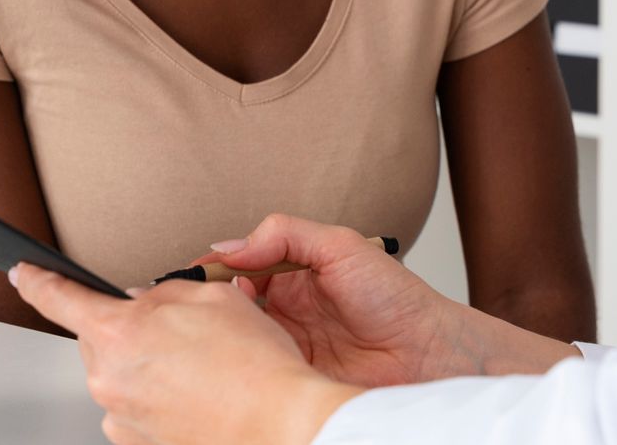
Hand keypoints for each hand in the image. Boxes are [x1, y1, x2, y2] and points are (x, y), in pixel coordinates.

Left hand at [12, 264, 359, 444]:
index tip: (23, 273)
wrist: (281, 424)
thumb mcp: (210, 295)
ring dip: (149, 365)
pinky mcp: (140, 444)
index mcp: (118, 333)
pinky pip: (138, 406)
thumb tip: (147, 301)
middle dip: (131, 328)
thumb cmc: (254, 367)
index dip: (36, 281)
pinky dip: (160, 396)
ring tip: (200, 368)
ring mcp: (123, 417)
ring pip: (122, 374)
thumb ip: (163, 292)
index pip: (59, 298)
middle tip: (180, 330)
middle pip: (100, 339)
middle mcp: (109, 379)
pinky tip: (197, 393)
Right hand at [199, 214, 481, 386]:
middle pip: (228, 307)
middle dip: (204, 306)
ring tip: (202, 331)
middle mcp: (284, 312)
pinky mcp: (292, 380)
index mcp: (291, 276)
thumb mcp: (340, 245)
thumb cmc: (396, 298)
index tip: (187, 277)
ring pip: (236, 340)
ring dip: (217, 336)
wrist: (430, 353)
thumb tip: (231, 246)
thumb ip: (284, 234)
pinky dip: (237, 367)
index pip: (236, 270)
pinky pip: (256, 372)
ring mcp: (286, 347)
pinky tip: (227, 361)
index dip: (211, 272)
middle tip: (186, 307)